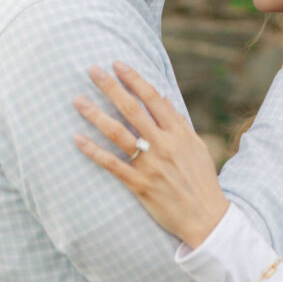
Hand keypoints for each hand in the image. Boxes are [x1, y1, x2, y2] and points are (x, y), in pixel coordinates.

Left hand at [73, 63, 228, 248]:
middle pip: (131, 110)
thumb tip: (162, 97)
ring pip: (118, 133)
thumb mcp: (196, 145)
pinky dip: (93, 151)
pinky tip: (77, 138)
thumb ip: (178, 121)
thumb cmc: (201, 179)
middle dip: (111, 87)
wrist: (205, 217)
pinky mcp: (139, 185)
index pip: (152, 98)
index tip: (117, 64)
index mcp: (178, 132)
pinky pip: (112, 164)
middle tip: (92, 70)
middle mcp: (163, 145)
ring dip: (96, 114)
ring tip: (78, 100)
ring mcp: (150, 165)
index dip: (134, 79)